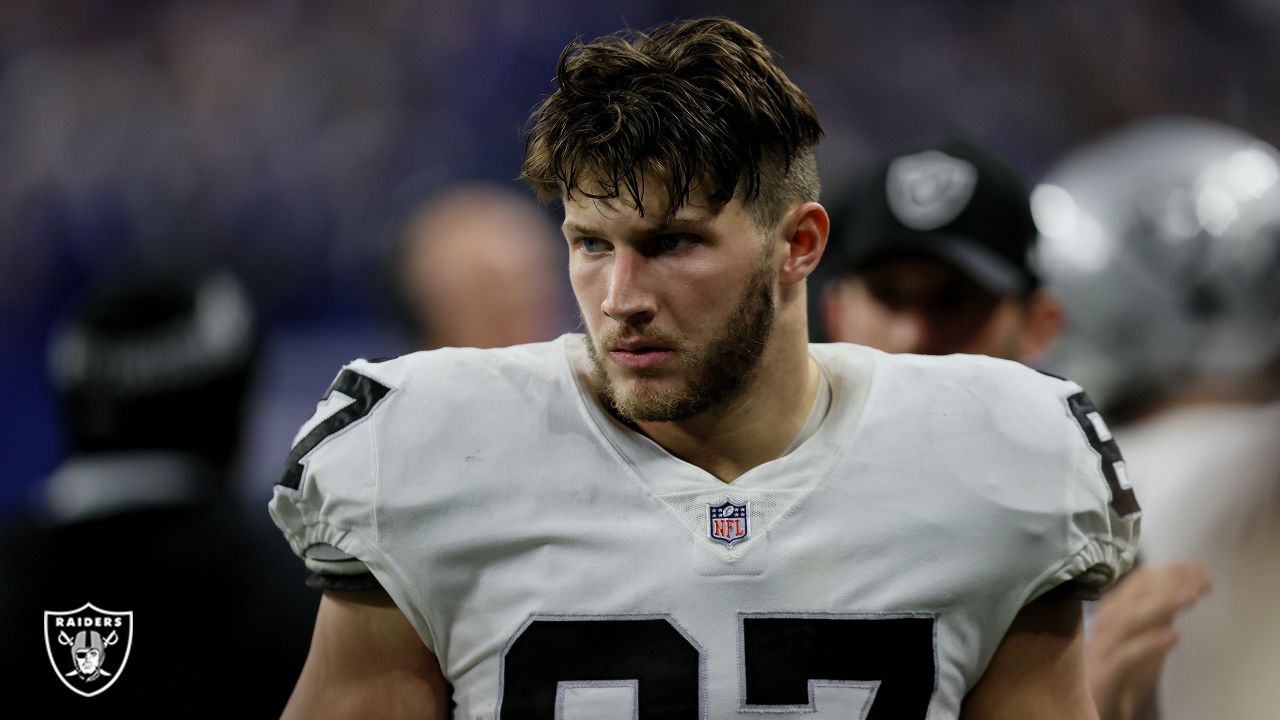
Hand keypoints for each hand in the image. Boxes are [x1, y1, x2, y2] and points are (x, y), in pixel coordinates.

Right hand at [1085, 562, 1211, 719]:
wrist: (1095, 702)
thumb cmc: (1122, 668)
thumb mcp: (1144, 636)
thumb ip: (1158, 614)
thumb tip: (1184, 588)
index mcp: (1114, 609)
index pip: (1140, 581)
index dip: (1170, 571)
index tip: (1199, 568)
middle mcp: (1107, 622)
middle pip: (1135, 594)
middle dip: (1170, 582)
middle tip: (1203, 578)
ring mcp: (1104, 645)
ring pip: (1130, 619)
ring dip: (1161, 604)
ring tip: (1191, 596)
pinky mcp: (1105, 671)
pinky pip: (1127, 654)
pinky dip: (1149, 643)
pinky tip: (1174, 636)